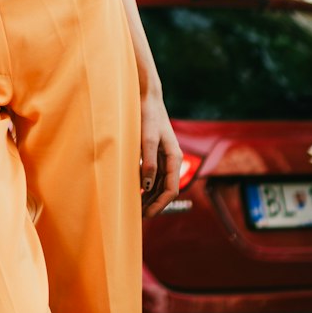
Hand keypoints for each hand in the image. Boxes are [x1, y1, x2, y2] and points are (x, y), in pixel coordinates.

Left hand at [140, 92, 180, 217]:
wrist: (146, 96)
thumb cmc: (148, 115)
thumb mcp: (147, 138)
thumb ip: (148, 161)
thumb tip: (147, 186)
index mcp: (174, 157)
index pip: (171, 189)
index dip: (160, 204)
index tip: (147, 214)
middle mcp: (172, 159)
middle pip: (167, 189)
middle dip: (155, 203)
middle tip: (139, 216)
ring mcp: (164, 156)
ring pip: (161, 183)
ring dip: (151, 196)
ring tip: (137, 207)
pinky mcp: (156, 152)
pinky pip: (154, 174)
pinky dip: (147, 185)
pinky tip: (136, 190)